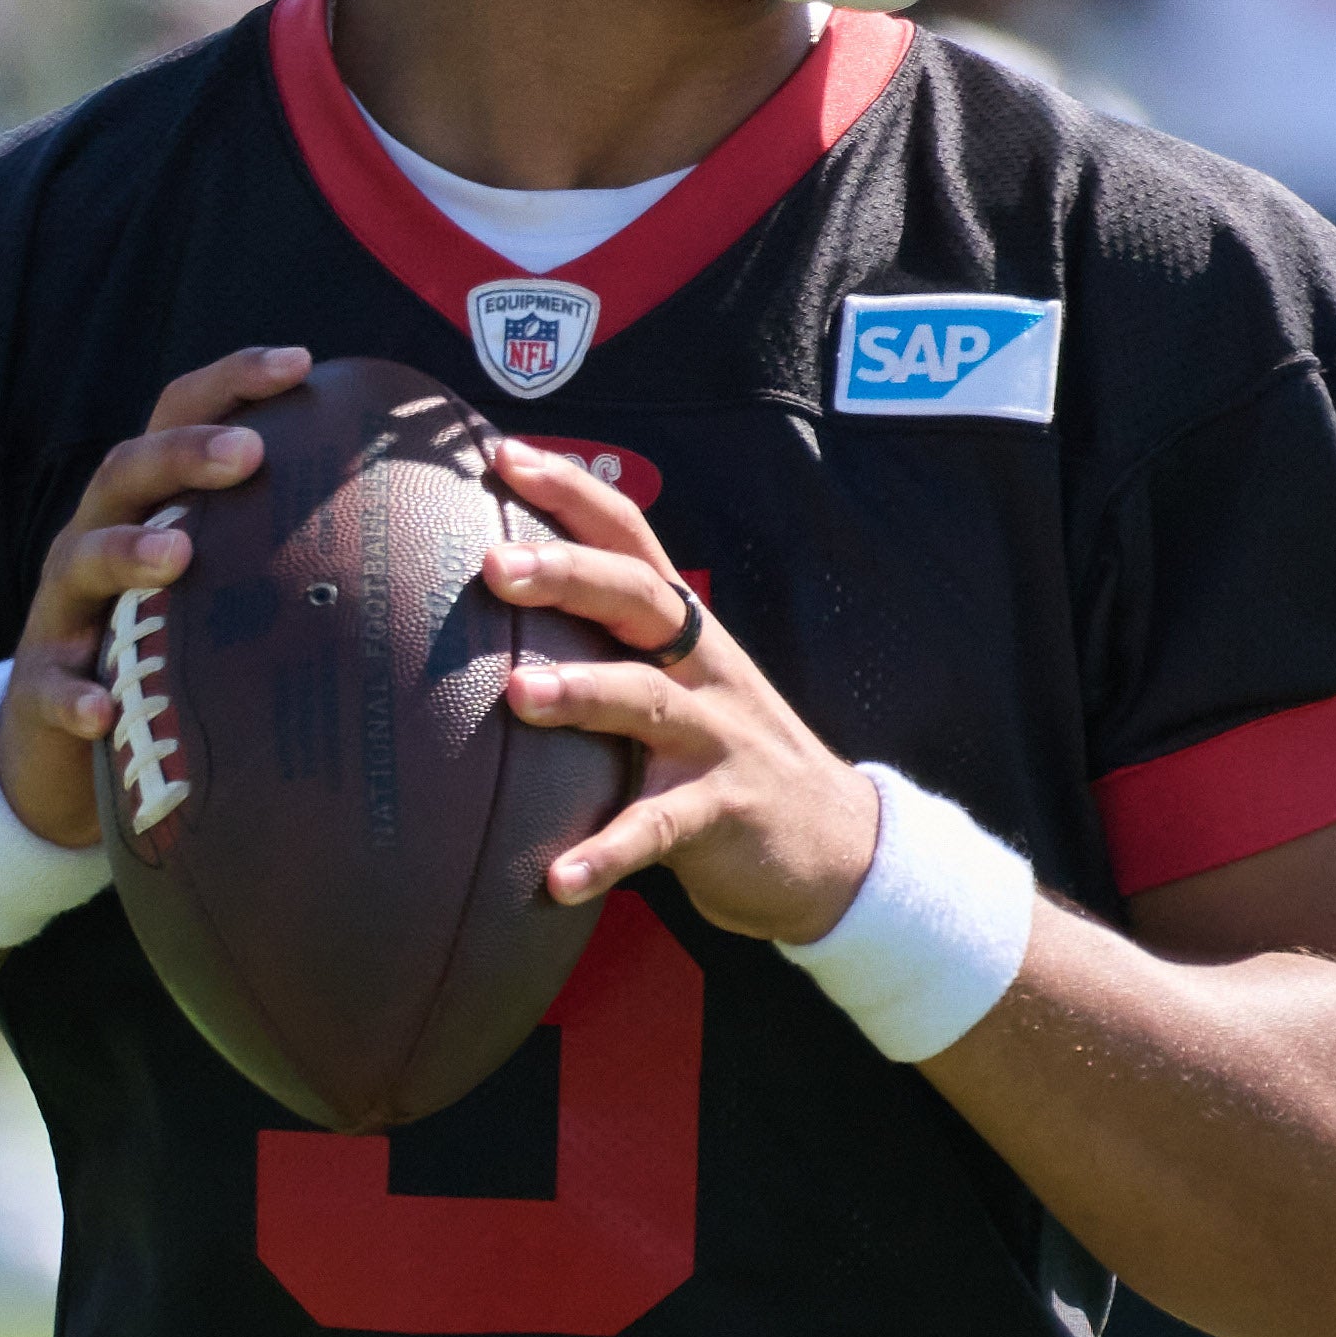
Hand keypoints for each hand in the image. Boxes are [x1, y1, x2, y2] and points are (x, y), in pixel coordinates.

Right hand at [0, 346, 309, 845]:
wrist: (67, 746)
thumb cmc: (175, 649)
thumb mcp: (224, 588)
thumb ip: (288, 550)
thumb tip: (422, 529)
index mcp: (149, 503)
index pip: (181, 416)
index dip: (233, 382)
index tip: (301, 363)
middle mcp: (97, 537)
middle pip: (128, 470)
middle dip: (184, 454)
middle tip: (248, 454)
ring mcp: (63, 610)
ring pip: (80, 561)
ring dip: (125, 552)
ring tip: (177, 557)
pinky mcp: (40, 686)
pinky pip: (48, 685)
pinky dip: (74, 694)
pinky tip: (103, 710)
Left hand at [482, 439, 883, 945]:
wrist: (840, 847)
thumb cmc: (728, 754)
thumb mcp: (681, 683)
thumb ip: (613, 645)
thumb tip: (502, 601)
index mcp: (685, 632)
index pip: (630, 538)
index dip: (573, 493)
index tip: (503, 456)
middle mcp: (702, 670)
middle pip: (639, 601)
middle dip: (568, 576)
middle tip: (495, 565)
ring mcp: (717, 740)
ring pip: (647, 703)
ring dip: (582, 696)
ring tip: (517, 695)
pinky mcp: (722, 815)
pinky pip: (656, 831)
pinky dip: (605, 853)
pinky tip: (554, 879)